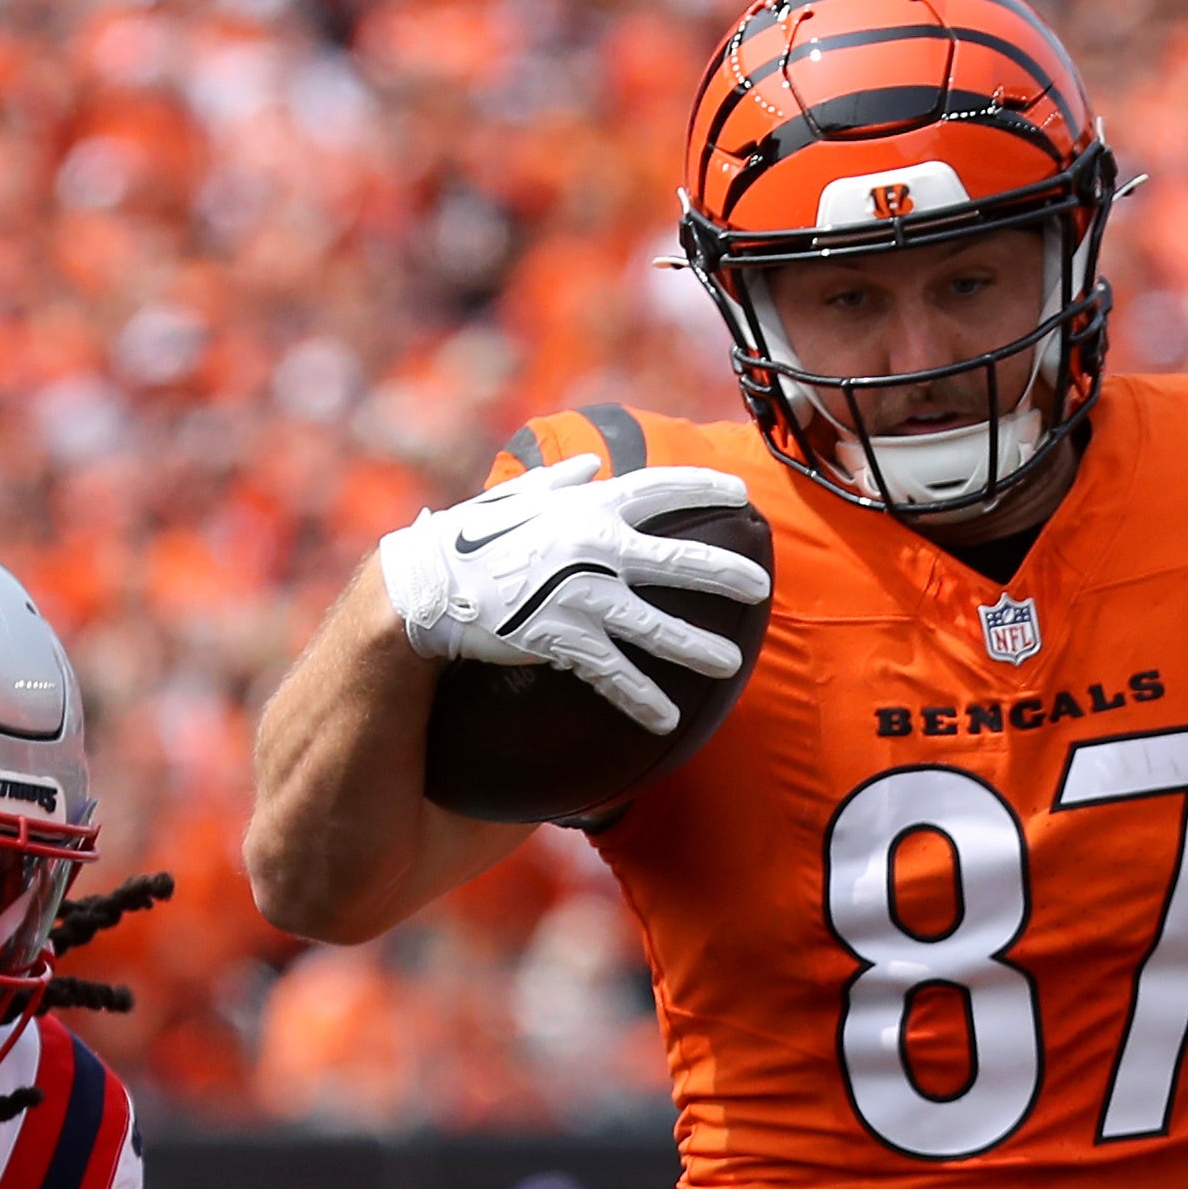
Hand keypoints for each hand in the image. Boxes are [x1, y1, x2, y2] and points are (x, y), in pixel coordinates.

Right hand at [373, 454, 766, 735]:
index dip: (702, 487)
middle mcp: (594, 548)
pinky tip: (667, 721)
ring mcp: (581, 595)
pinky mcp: (561, 638)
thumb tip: (589, 468)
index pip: (659, 488)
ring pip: (654, 626)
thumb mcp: (515, 498)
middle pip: (675, 560)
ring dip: (696, 648)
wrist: (427, 585)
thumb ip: (558, 482)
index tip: (740, 492)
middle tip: (760, 587)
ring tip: (730, 665)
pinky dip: (641, 698)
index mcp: (587, 508)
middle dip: (723, 573)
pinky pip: (613, 674)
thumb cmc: (468, 539)